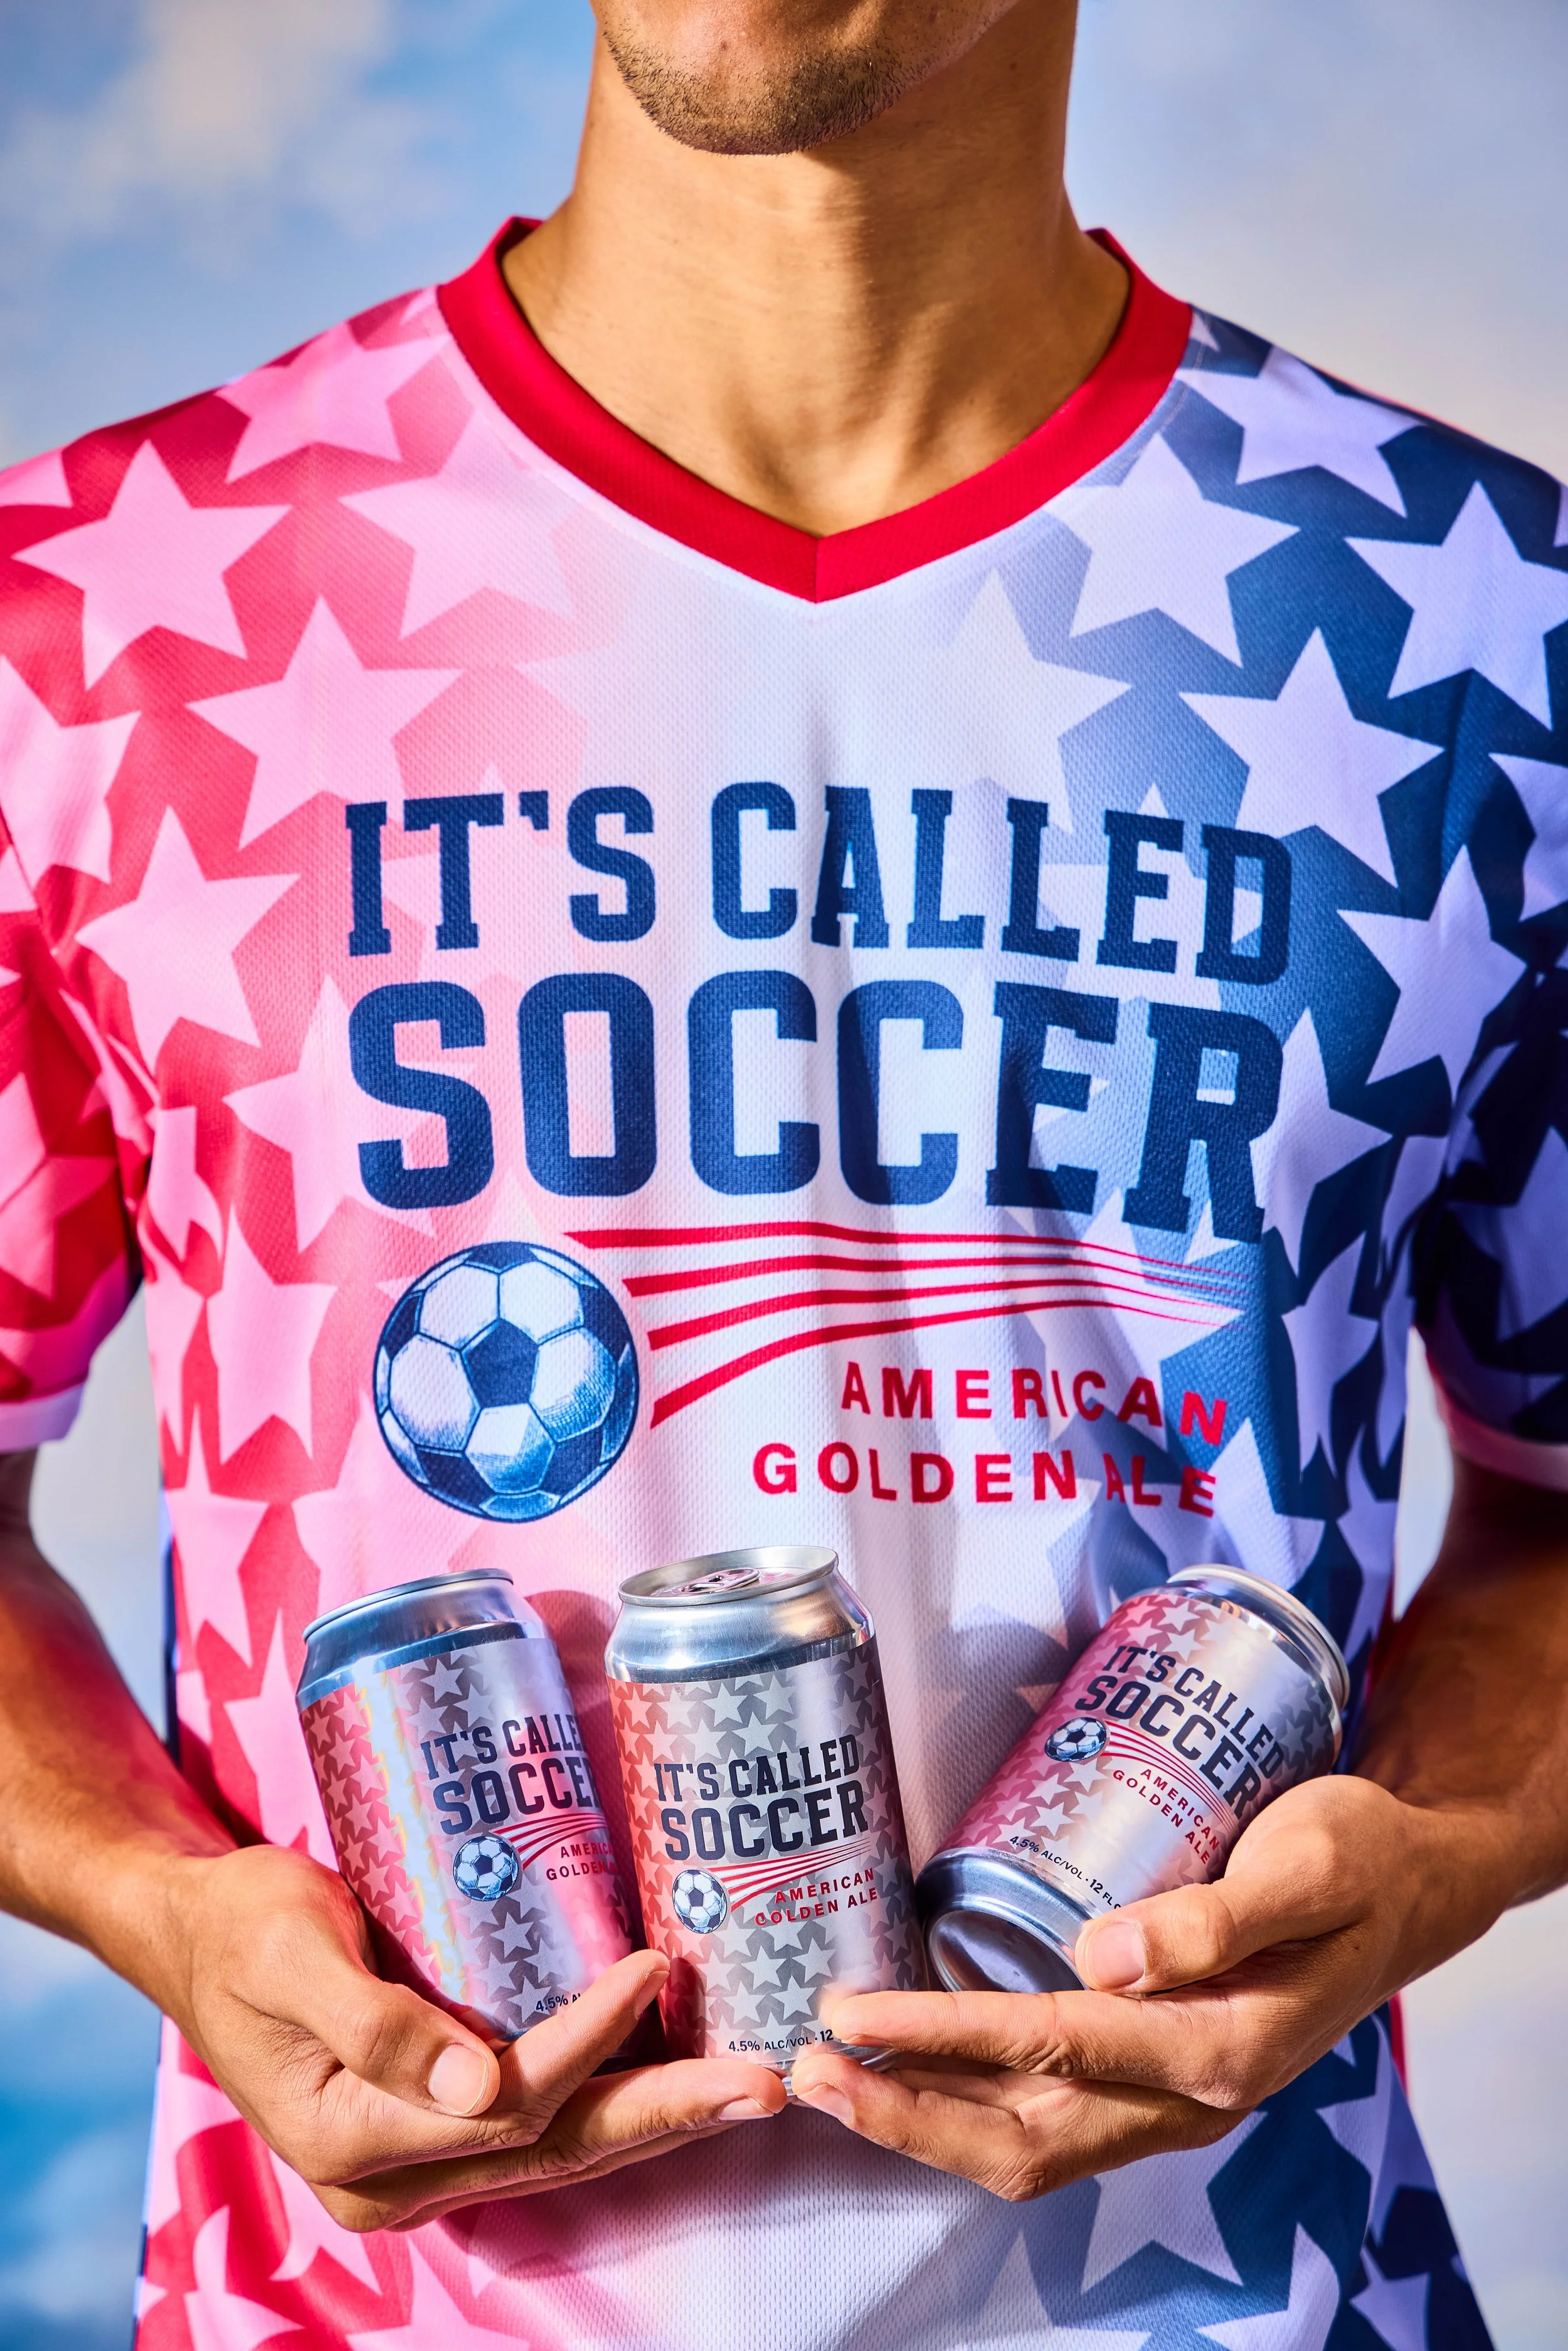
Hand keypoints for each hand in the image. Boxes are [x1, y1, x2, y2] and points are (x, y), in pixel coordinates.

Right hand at [160, 1843, 784, 2229]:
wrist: (196, 1934)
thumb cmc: (241, 1924)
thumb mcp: (290, 1952)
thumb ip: (373, 2023)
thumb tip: (471, 2090)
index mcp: (350, 2139)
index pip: (505, 2106)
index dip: (587, 2042)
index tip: (652, 1967)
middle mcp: (388, 2178)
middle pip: (555, 2149)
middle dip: (667, 2116)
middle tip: (764, 2084)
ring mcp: (415, 2167)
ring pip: (561, 2152)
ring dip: (658, 2120)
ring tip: (751, 2091)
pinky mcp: (437, 2131)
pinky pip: (542, 2131)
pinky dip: (614, 2106)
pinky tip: (679, 2080)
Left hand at [791, 1773, 1507, 2200]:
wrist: (1413, 1886)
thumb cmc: (1358, 1860)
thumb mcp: (1311, 1864)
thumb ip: (1216, 1916)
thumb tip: (1106, 1957)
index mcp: (1223, 2047)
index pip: (1054, 2049)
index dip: (945, 2036)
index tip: (856, 2014)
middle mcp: (1190, 2096)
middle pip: (1022, 2134)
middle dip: (905, 2111)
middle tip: (806, 2065)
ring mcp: (1169, 2099)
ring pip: (1025, 2143)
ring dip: (923, 2120)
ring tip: (829, 2074)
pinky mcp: (1154, 2078)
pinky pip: (1045, 2119)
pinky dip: (966, 2105)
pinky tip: (907, 2068)